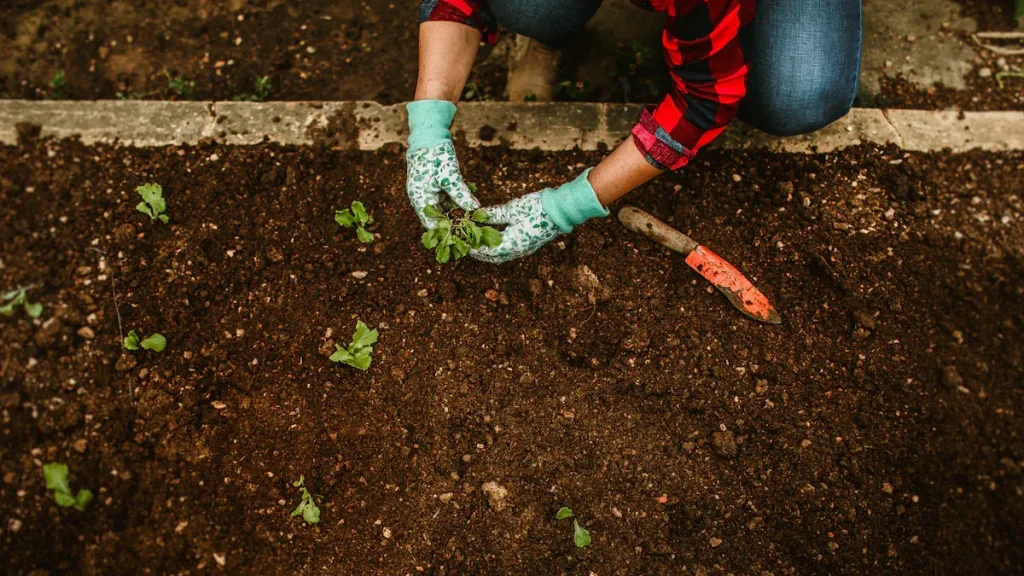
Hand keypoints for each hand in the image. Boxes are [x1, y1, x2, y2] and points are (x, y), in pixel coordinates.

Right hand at [406, 100, 479, 228]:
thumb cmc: (435, 156)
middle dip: (454, 224)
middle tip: (472, 231)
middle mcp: (422, 198)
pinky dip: (457, 203)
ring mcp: (428, 192)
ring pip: (444, 209)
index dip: (446, 233)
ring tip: (474, 220)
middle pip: (438, 218)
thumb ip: (461, 194)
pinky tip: (471, 206)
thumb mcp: (450, 177)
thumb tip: (475, 209)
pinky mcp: (435, 185)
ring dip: (457, 214)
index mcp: (420, 199)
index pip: (432, 224)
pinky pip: (446, 199)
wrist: (429, 135)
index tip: (463, 239)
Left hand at [471, 169, 608, 263]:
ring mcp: (523, 250)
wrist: (561, 210)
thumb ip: (492, 215)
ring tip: (475, 242)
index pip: (485, 251)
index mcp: (511, 245)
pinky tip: (491, 238)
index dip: (471, 246)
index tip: (460, 240)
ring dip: (487, 251)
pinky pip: (508, 250)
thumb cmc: (536, 208)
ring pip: (500, 255)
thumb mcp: (511, 209)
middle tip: (464, 243)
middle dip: (477, 251)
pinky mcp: (528, 245)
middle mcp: (516, 251)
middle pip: (492, 257)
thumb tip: (476, 216)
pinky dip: (497, 247)